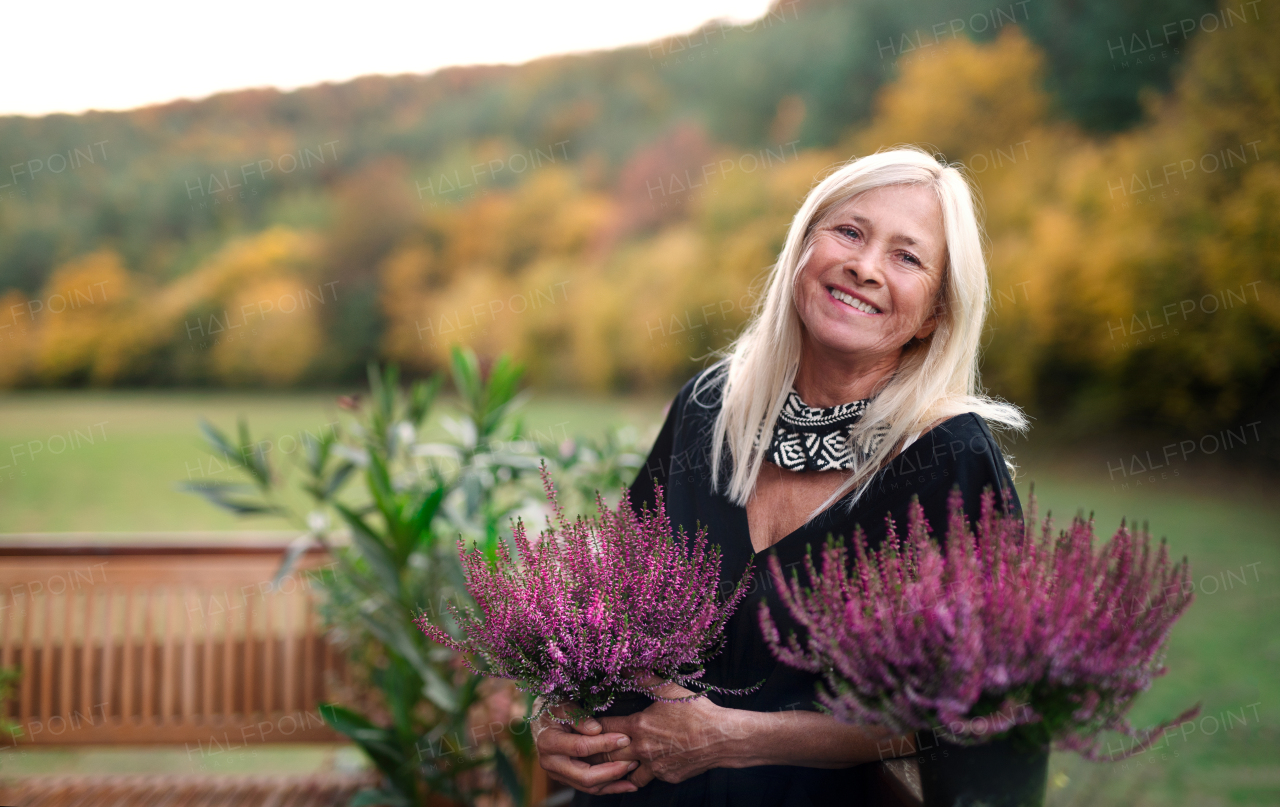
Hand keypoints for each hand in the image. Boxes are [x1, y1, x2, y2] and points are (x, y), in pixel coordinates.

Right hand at [532, 699, 639, 795]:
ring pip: (589, 786)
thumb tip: (596, 729)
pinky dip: (610, 787)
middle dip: (612, 770)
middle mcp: (550, 763)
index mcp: (548, 742)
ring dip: (613, 781)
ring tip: (633, 770)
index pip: (581, 747)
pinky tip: (628, 784)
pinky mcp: (567, 779)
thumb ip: (578, 716)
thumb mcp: (563, 704)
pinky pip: (590, 787)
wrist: (541, 720)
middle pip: (585, 776)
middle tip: (632, 761)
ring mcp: (558, 774)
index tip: (624, 738)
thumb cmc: (553, 708)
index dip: (604, 744)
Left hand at [592, 680, 743, 786]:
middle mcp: (642, 749)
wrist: (722, 738)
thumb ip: (644, 678)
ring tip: (609, 762)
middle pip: (606, 755)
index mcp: (638, 727)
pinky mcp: (667, 776)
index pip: (603, 728)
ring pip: (624, 772)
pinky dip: (642, 773)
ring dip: (616, 767)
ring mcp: (654, 766)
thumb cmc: (697, 712)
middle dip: (594, 752)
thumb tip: (625, 666)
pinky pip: (648, 778)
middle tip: (584, 750)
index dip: (592, 727)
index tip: (585, 725)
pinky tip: (642, 767)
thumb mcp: (669, 690)